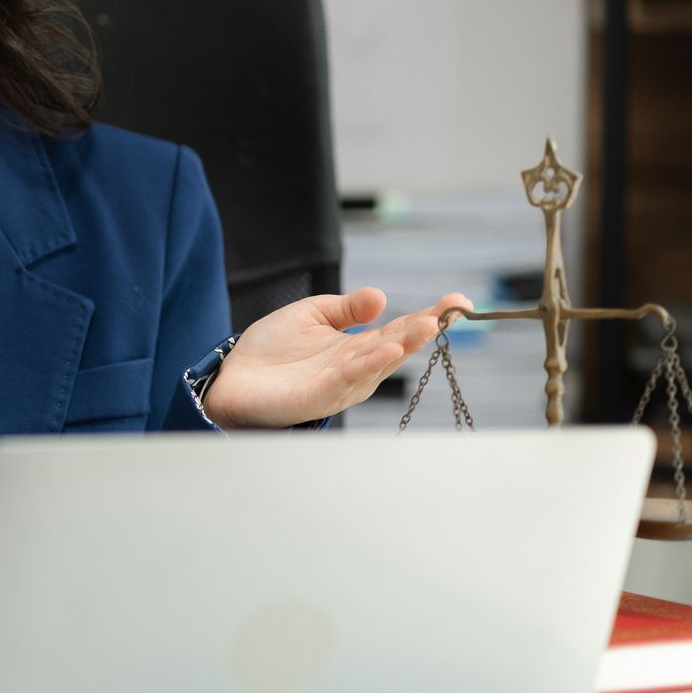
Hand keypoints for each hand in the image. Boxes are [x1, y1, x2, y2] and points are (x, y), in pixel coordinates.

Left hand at [201, 288, 477, 429]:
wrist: (233, 377)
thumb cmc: (272, 350)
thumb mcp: (313, 315)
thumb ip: (346, 308)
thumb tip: (381, 296)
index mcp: (358, 347)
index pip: (399, 330)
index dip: (429, 315)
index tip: (458, 301)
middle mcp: (357, 368)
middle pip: (396, 347)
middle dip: (422, 329)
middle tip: (447, 312)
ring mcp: (340, 384)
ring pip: (377, 364)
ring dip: (402, 345)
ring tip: (425, 325)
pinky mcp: (318, 396)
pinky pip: (347, 379)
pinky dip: (368, 365)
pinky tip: (385, 349)